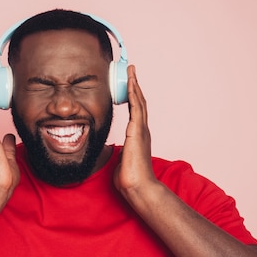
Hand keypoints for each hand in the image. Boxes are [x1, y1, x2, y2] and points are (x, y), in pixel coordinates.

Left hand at [114, 65, 157, 196]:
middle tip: (131, 70)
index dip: (133, 96)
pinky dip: (134, 94)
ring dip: (135, 85)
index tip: (129, 84)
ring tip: (131, 70)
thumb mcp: (122, 160)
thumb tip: (114, 153)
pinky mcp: (137, 131)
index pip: (136, 111)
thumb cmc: (130, 177)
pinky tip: (131, 83)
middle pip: (139, 102)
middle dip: (135, 85)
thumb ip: (120, 152)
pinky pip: (136, 108)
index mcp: (138, 136)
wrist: (138, 186)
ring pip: (139, 102)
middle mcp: (142, 130)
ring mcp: (141, 130)